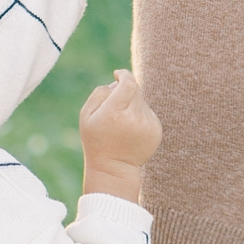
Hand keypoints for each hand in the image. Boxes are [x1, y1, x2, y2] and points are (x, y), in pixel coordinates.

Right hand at [78, 66, 161, 196]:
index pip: (129, 83)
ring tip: (122, 123)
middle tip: (116, 104)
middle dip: (126, 91)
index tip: (118, 74)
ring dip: (133, 105)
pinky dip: (140, 116)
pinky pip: (149, 113)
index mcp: (115, 113)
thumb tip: (117, 82)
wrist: (114, 168)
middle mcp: (134, 118)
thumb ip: (100, 93)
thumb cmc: (96, 140)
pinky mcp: (156, 131)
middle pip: (136, 90)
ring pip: (143, 102)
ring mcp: (147, 125)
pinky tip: (131, 131)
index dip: (124, 75)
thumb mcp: (87, 115)